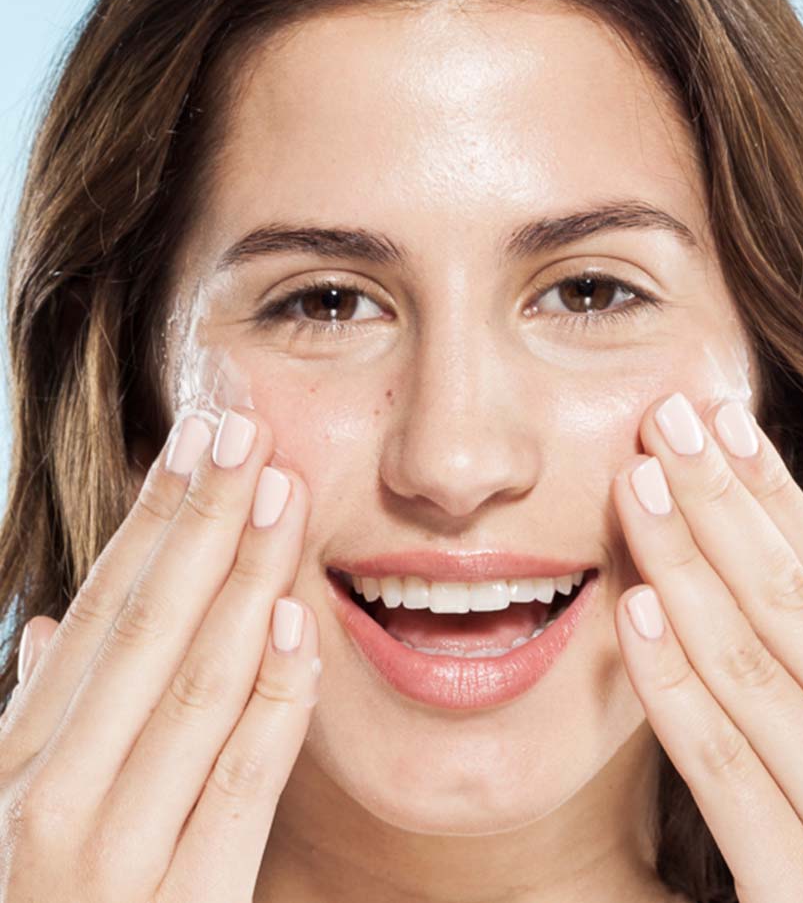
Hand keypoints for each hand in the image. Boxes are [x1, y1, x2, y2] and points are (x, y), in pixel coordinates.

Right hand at [0, 407, 319, 901]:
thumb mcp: (13, 811)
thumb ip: (39, 721)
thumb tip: (46, 629)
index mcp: (15, 765)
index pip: (101, 612)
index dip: (152, 519)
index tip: (197, 438)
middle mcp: (46, 802)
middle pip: (144, 627)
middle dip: (200, 519)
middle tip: (245, 423)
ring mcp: (106, 862)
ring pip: (190, 684)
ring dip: (241, 577)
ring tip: (278, 488)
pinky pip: (236, 787)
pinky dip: (269, 701)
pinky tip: (296, 624)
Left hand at [611, 391, 802, 902]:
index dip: (775, 495)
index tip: (723, 421)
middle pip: (789, 601)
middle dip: (721, 502)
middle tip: (664, 418)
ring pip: (750, 667)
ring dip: (686, 567)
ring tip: (637, 486)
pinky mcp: (798, 894)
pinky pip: (722, 768)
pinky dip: (674, 687)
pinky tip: (632, 613)